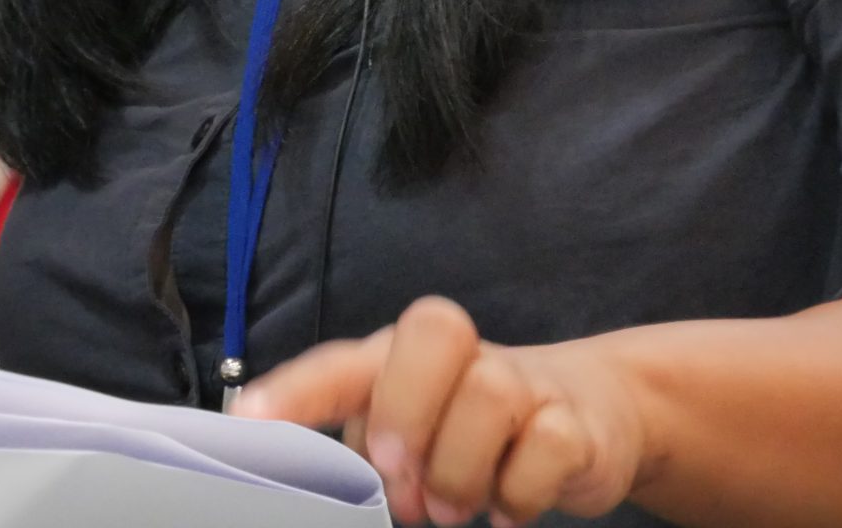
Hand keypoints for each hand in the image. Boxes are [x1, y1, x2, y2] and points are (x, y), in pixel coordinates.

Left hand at [234, 296, 649, 525]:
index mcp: (400, 359)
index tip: (250, 422)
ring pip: (488, 394)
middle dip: (405, 411)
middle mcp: (462, 356)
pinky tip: (509, 510)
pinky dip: (520, 494)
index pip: (342, 362)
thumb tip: (342, 488)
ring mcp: (524, 383)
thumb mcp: (415, 432)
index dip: (296, 389)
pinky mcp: (575, 423)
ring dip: (460, 472)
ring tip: (452, 508)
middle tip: (399, 480)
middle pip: (432, 331)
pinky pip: (547, 446)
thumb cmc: (469, 425)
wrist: (591, 411)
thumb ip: (373, 452)